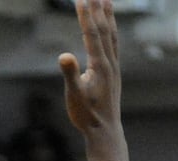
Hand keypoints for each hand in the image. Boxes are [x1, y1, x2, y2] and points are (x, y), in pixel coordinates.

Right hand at [59, 0, 120, 132]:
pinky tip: (109, 28)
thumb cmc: (86, 115)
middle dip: (99, 9)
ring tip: (106, 0)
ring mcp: (114, 66)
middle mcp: (110, 61)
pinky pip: (113, 44)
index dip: (86, 15)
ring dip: (108, 16)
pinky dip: (111, 31)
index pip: (92, 34)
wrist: (104, 129)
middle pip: (105, 29)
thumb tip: (63, 56)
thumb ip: (70, 74)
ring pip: (112, 34)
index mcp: (99, 65)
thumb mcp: (74, 96)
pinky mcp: (113, 71)